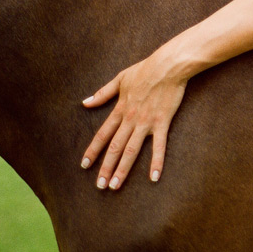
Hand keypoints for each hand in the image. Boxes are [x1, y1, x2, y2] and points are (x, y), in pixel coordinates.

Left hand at [80, 51, 187, 189]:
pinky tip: (154, 177)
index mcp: (120, 109)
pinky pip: (159, 146)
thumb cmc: (145, 70)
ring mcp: (146, 122)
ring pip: (131, 150)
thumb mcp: (120, 79)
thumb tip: (85, 103)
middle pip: (115, 147)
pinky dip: (156, 162)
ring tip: (115, 186)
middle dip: (106, 168)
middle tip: (100, 186)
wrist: (168, 65)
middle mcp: (130, 119)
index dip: (93, 150)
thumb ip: (102, 93)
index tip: (84, 165)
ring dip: (122, 169)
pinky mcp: (162, 122)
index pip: (102, 134)